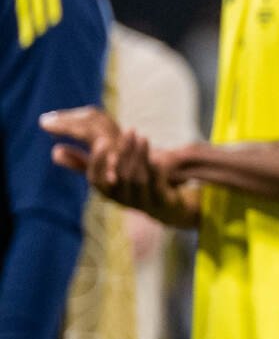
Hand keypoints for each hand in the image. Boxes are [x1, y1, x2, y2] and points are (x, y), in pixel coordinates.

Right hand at [41, 107, 198, 226]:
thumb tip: (55, 151)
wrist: (164, 209)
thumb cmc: (131, 186)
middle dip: (124, 151)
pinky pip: (158, 186)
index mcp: (107, 191)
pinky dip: (156, 170)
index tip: (101, 141)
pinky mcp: (162, 202)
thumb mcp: (109, 176)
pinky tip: (157, 156)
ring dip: (141, 156)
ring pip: (138, 179)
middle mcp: (122, 198)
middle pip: (120, 176)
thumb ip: (84, 164)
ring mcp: (142, 201)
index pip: (96, 179)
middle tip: (129, 130)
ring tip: (142, 136)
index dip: (98, 162)